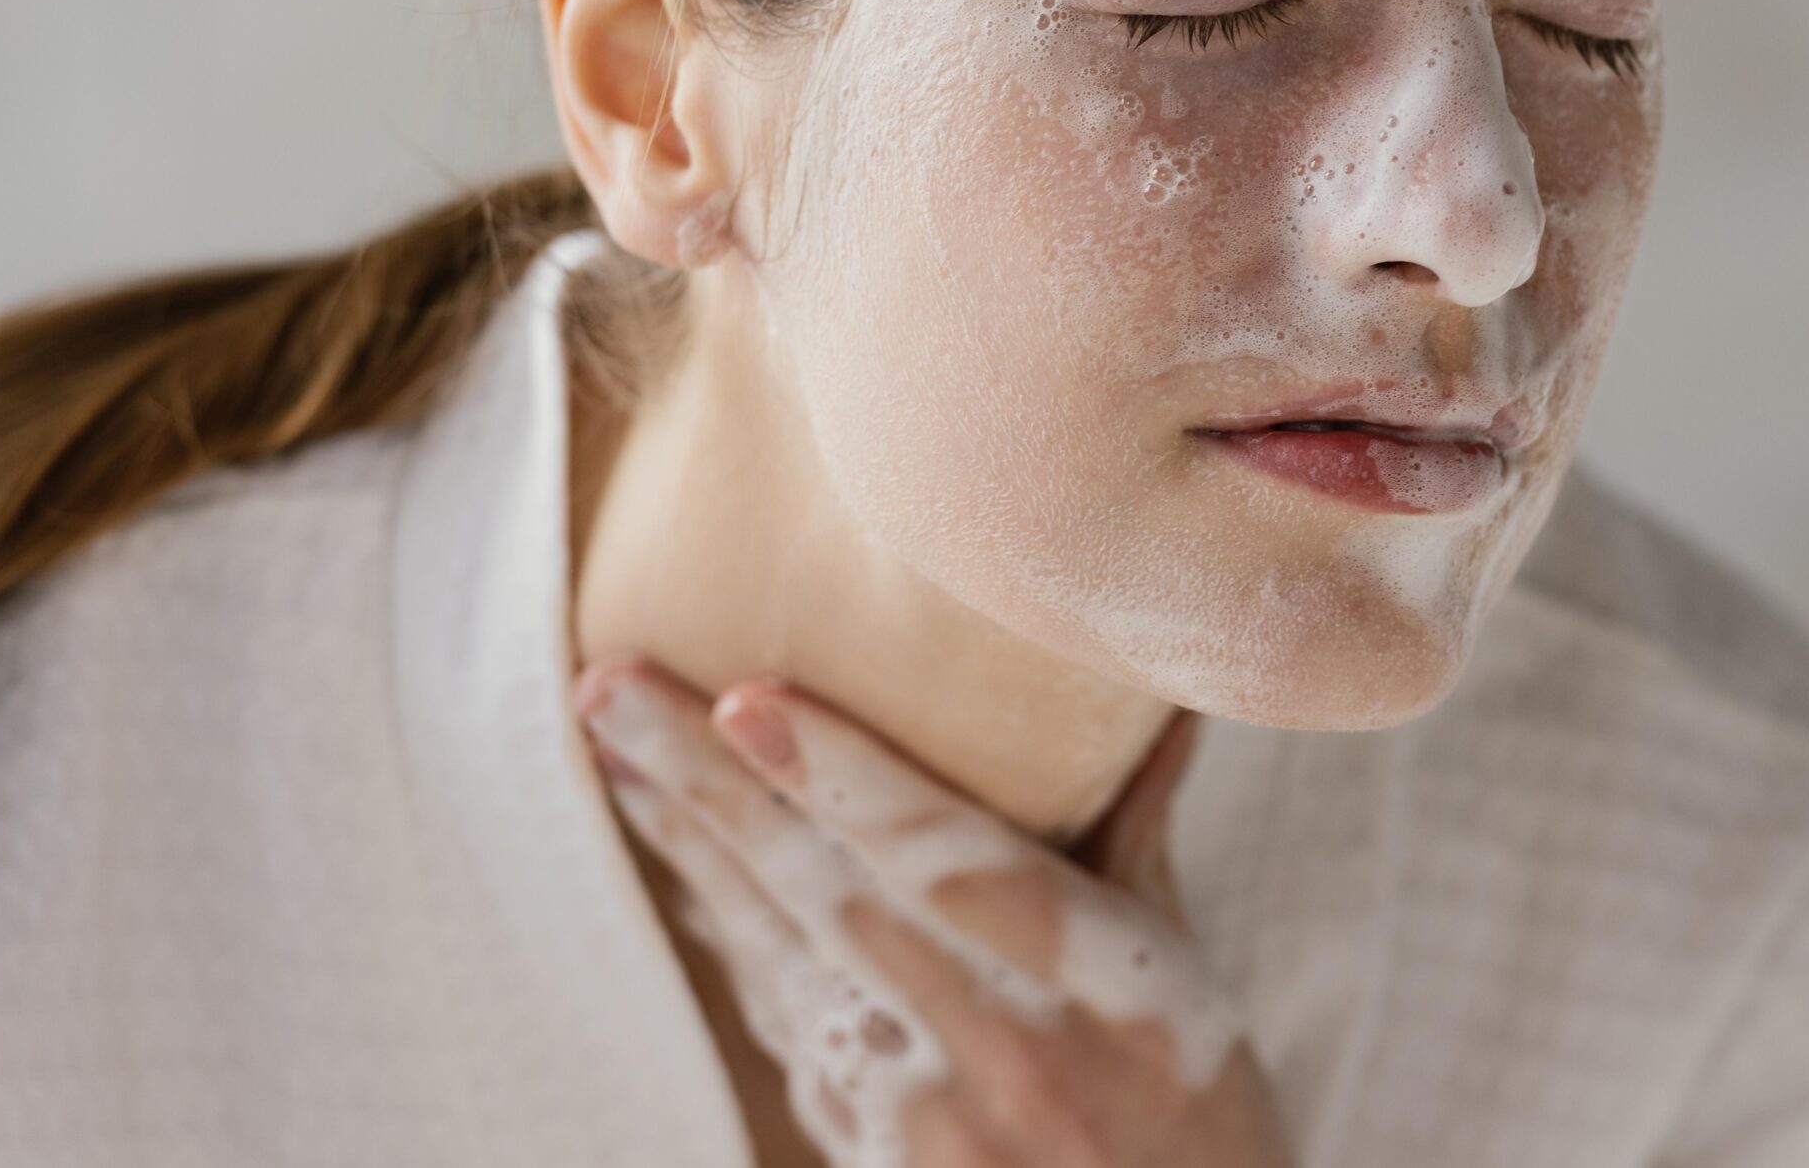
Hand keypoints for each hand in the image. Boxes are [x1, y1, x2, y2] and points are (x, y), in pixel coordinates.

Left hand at [573, 656, 1298, 1167]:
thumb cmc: (1199, 1122)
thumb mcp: (1197, 979)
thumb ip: (1138, 837)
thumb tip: (1148, 703)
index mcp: (1096, 990)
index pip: (947, 864)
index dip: (845, 779)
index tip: (746, 702)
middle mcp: (995, 1052)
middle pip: (826, 894)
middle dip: (708, 786)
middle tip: (609, 688)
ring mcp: (917, 1116)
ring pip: (777, 951)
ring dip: (688, 845)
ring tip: (611, 747)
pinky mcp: (865, 1150)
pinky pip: (778, 1016)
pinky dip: (726, 931)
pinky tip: (683, 867)